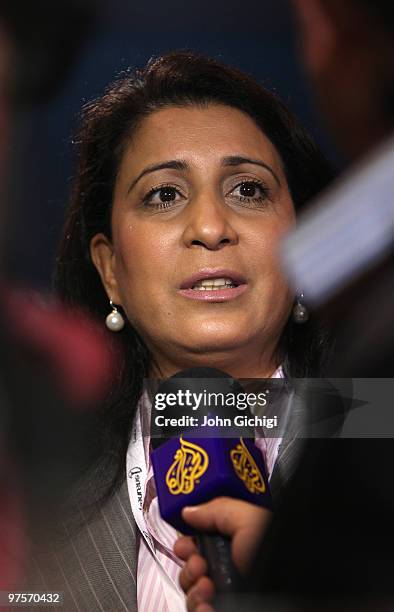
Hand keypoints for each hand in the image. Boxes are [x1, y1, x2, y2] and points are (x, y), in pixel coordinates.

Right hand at [174, 497, 270, 611]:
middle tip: (200, 565)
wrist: (295, 595)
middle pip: (194, 568)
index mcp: (240, 542)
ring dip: (193, 589)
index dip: (189, 542)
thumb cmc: (279, 554)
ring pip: (193, 594)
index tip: (185, 545)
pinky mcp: (227, 610)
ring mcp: (231, 595)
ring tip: (207, 587)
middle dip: (189, 566)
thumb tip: (190, 511)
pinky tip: (208, 605)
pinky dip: (199, 608)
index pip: (204, 541)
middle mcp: (235, 569)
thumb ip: (217, 509)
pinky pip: (200, 611)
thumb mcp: (247, 519)